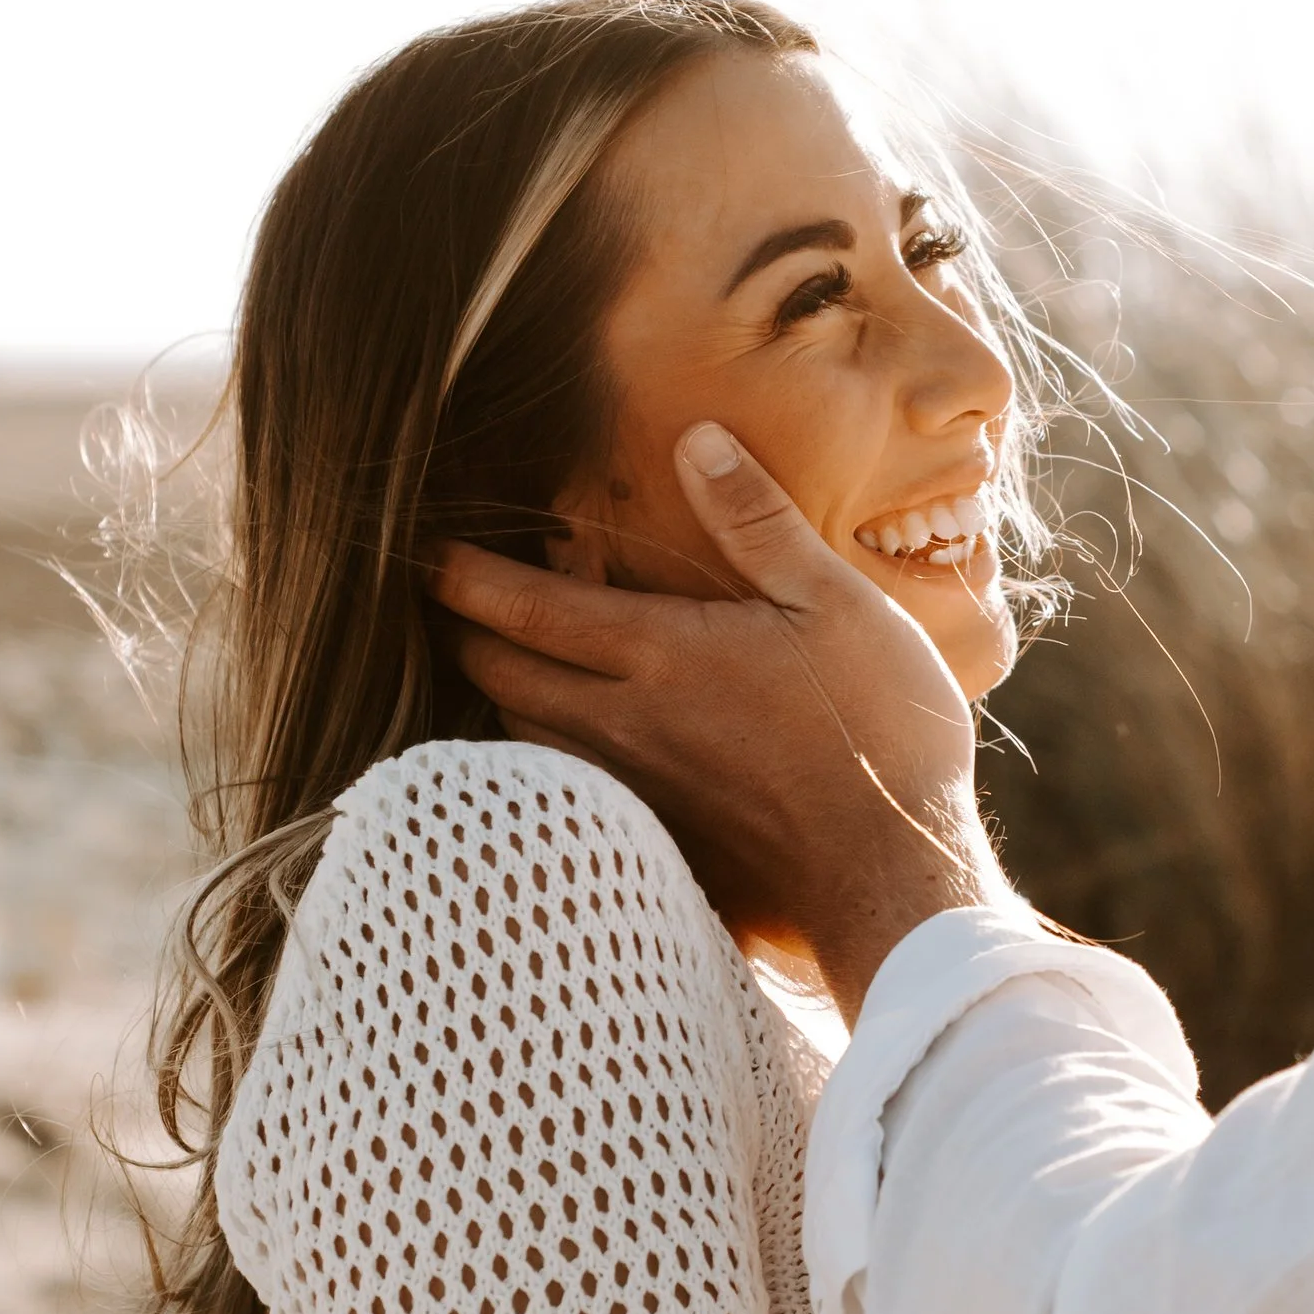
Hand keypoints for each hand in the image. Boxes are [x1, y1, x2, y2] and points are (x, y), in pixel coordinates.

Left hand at [434, 422, 1001, 1011]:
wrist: (890, 873)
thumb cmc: (876, 731)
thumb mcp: (836, 602)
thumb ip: (756, 521)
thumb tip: (699, 440)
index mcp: (660, 654)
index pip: (525, 607)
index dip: (462, 574)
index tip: (423, 548)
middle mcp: (625, 723)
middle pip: (499, 674)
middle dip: (462, 630)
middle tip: (450, 596)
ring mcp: (632, 788)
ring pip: (522, 735)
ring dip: (501, 690)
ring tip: (507, 654)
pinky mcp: (654, 836)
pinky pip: (564, 785)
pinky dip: (541, 750)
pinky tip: (568, 736)